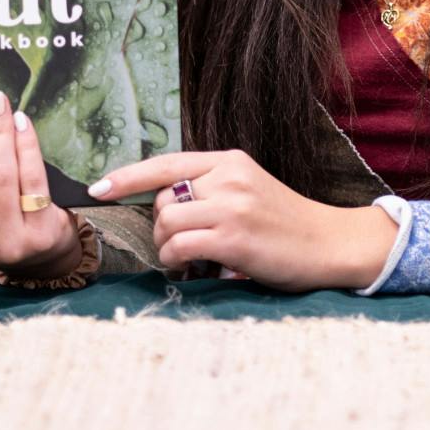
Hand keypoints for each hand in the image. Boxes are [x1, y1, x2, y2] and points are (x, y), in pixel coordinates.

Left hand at [91, 151, 399, 292]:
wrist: (330, 244)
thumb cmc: (287, 224)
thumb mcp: (249, 190)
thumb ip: (212, 188)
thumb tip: (163, 203)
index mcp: (230, 161)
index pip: (166, 162)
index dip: (127, 176)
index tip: (98, 187)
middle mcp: (229, 178)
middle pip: (162, 200)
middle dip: (163, 226)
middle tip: (186, 244)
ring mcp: (232, 207)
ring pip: (167, 224)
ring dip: (168, 247)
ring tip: (189, 258)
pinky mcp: (233, 238)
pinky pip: (179, 247)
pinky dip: (176, 260)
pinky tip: (193, 267)